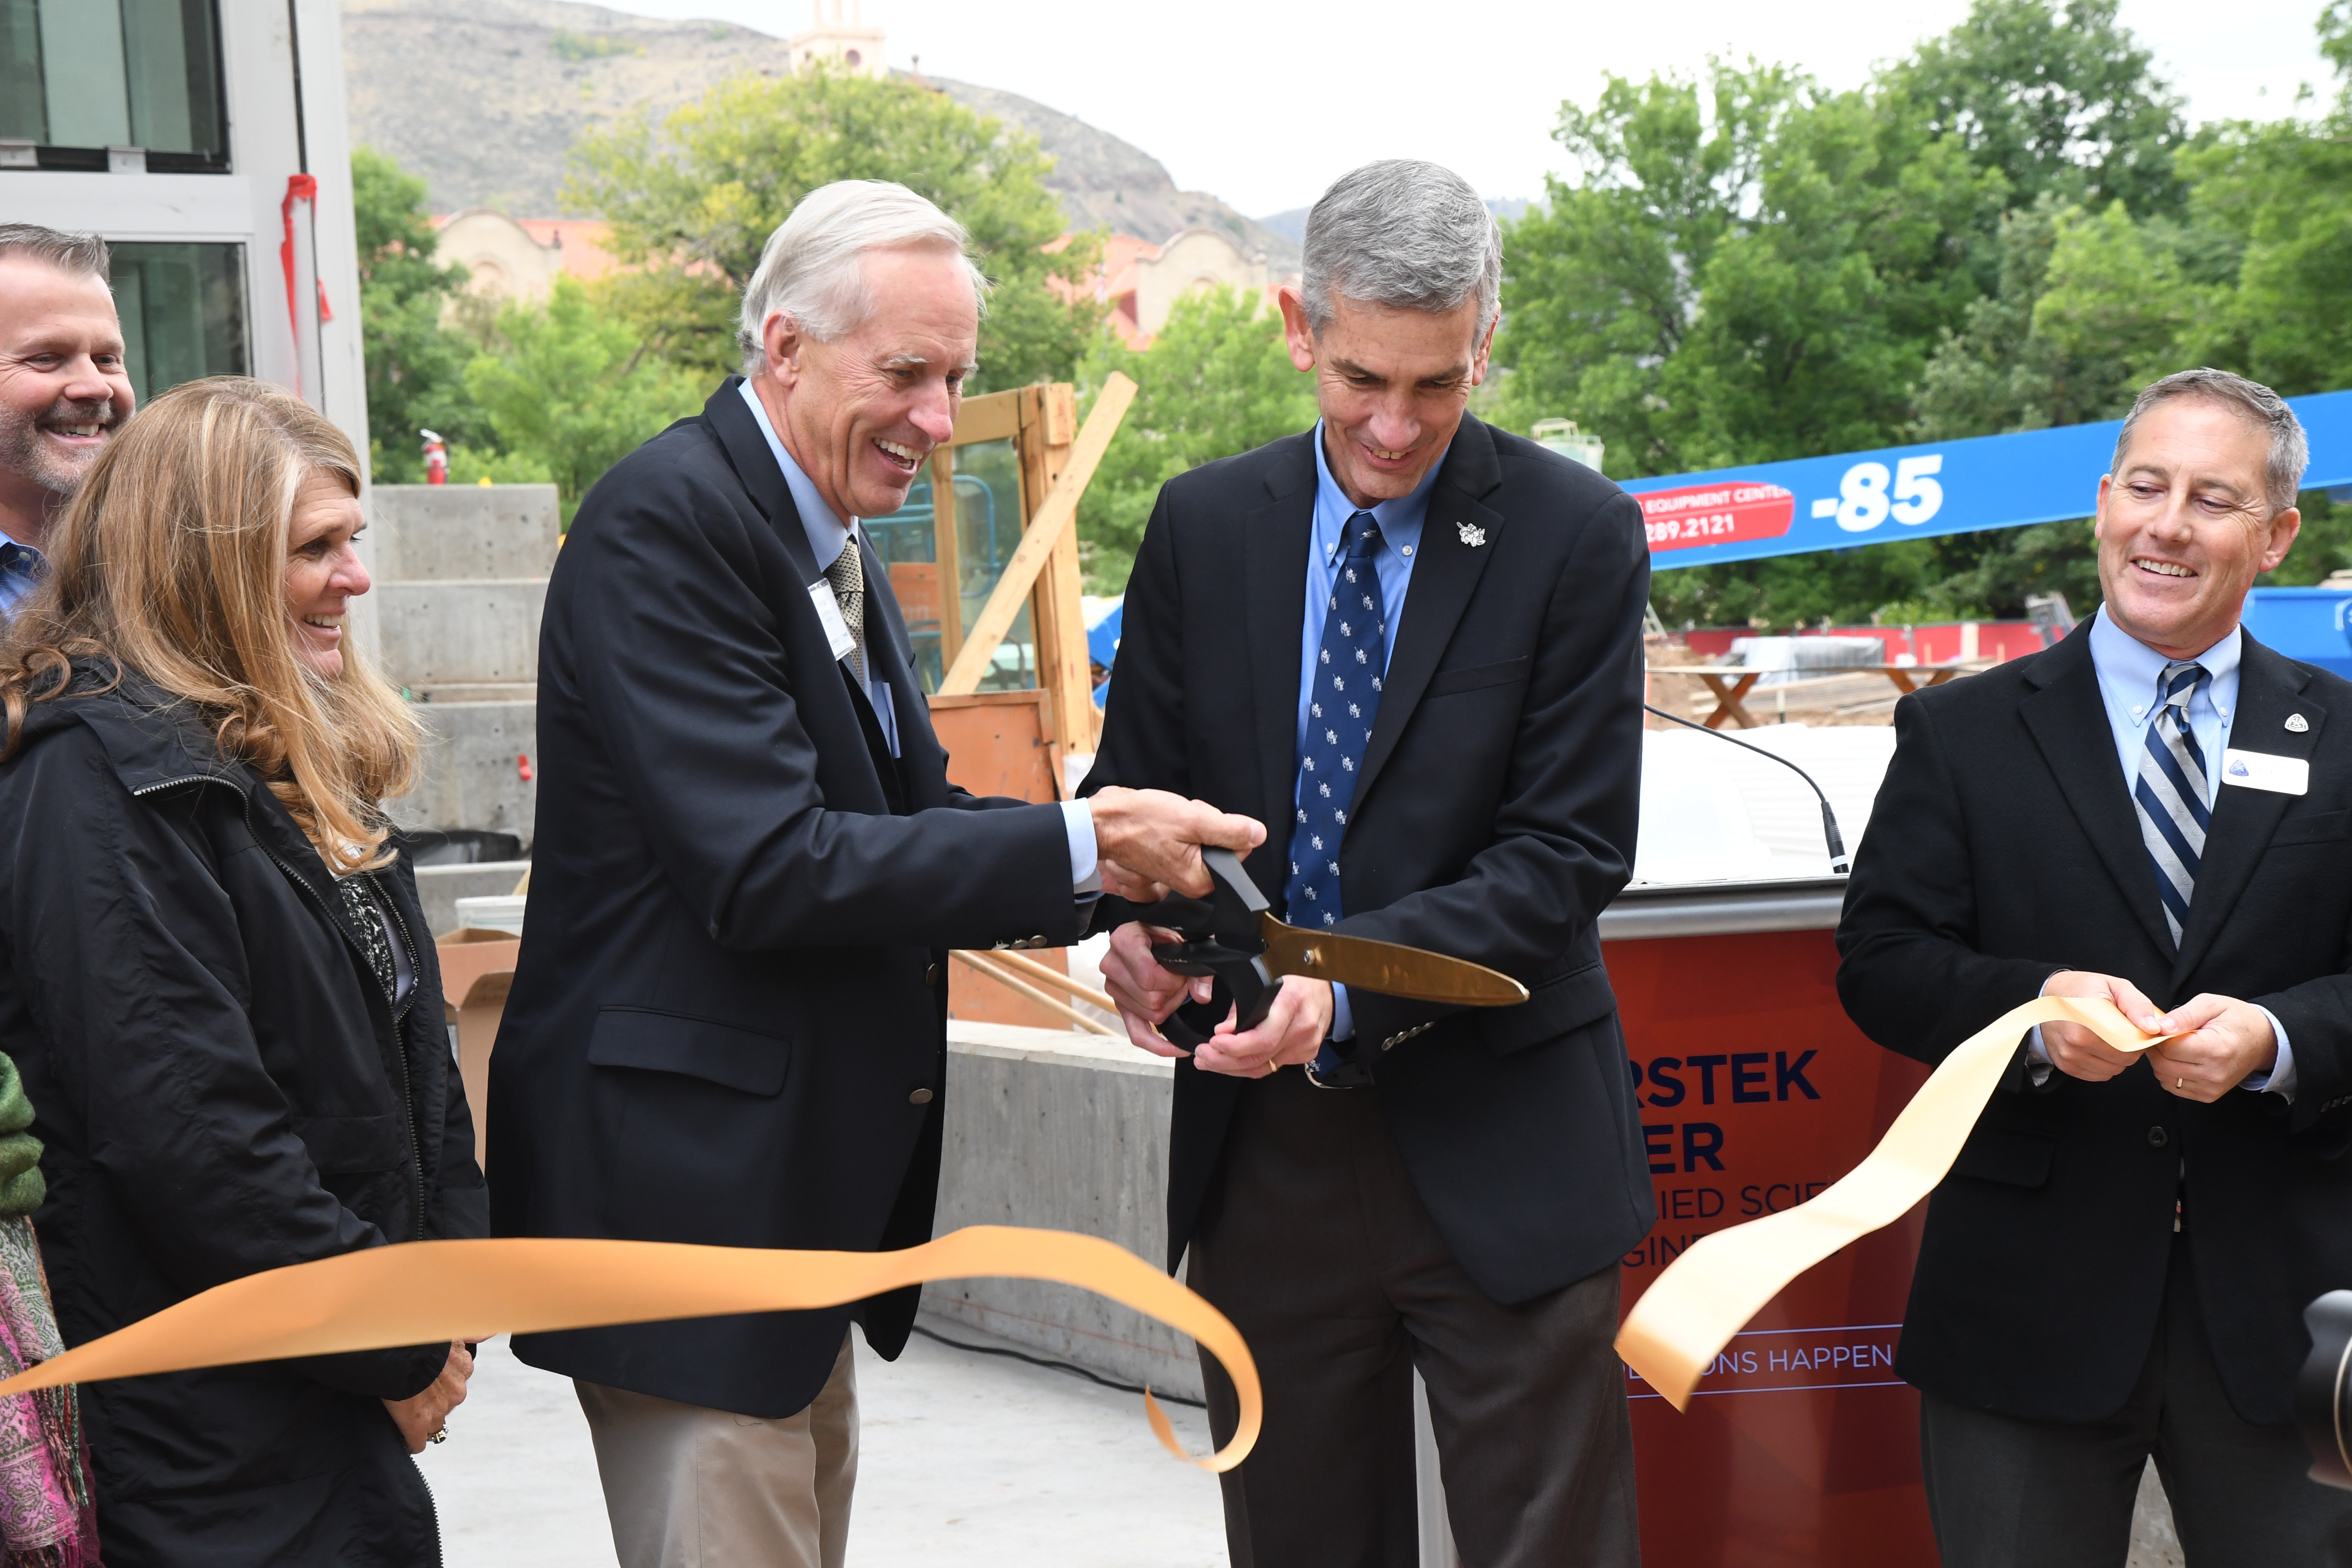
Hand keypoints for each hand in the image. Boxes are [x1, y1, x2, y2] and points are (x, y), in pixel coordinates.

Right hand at [384, 1341, 472, 1454]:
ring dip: (424, 1419)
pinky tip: (406, 1437)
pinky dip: (412, 1441)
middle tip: (417, 1395)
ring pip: (434, 1423)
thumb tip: (488, 1333)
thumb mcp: (451, 1332)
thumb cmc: (421, 1339)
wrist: (400, 1352)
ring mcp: (438, 1409)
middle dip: (435, 1402)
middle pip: (447, 1404)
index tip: (432, 1384)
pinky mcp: (418, 1424)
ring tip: (408, 1413)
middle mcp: (456, 1391)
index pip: (457, 1383)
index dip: (443, 1385)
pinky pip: (418, 1442)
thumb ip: (470, 1334)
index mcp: (463, 1367)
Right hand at [1086, 788, 1263, 899]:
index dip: (1223, 827)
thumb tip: (1258, 834)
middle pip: (1222, 844)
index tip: (1199, 822)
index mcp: (1200, 879)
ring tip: (1170, 819)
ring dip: (1194, 821)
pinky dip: (1183, 825)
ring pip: (1207, 838)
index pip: (1238, 850)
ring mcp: (1180, 871)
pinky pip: (1191, 837)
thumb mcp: (1192, 819)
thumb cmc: (1139, 821)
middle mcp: (1192, 881)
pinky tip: (1166, 822)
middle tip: (1181, 819)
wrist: (1104, 821)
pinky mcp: (1171, 859)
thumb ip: (1229, 829)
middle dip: (1207, 823)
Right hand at [1100, 921, 1213, 1057]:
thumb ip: (1197, 963)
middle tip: (1180, 978)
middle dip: (1174, 994)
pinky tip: (1177, 1048)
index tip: (1181, 970)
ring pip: (1150, 1016)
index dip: (1173, 980)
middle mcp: (1111, 964)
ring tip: (1172, 986)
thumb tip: (1201, 996)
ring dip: (1170, 1006)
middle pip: (1151, 1000)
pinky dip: (1157, 1045)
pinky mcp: (1120, 1005)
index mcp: (1124, 940)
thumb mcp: (1185, 937)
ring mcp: (1113, 988)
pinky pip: (1137, 1034)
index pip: (1149, 978)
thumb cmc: (1168, 931)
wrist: (1152, 931)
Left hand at [1191, 975, 1332, 1078]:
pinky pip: (1271, 1066)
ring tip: (1208, 1061)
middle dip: (1223, 1061)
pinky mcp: (1304, 1055)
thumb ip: (1242, 1007)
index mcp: (1291, 1002)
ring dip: (1231, 1067)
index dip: (1235, 1045)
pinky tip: (1231, 1061)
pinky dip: (1248, 1066)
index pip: (1263, 1037)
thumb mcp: (1266, 981)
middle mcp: (1301, 1027)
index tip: (1213, 1042)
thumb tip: (1221, 1032)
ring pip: (1262, 1067)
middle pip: (1259, 1057)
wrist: (1328, 992)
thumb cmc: (1295, 982)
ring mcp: (1305, 1045)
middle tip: (1201, 1056)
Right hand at [2039, 971, 2167, 1081]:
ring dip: (2119, 1058)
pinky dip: (2105, 1064)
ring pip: (2114, 1069)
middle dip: (2131, 1047)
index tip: (2137, 1026)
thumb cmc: (2084, 989)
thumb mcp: (2115, 986)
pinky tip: (2098, 1047)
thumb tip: (2155, 1029)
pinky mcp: (2066, 1066)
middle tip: (2122, 1030)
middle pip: (2125, 1058)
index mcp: (2089, 1017)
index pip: (2131, 1042)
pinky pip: (2100, 1075)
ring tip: (2109, 1038)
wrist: (2047, 997)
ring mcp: (2069, 1055)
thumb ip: (2137, 1006)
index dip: (2141, 1036)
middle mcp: (2075, 1040)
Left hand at [2149, 994, 2277, 1101]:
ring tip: (2174, 1046)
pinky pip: (2174, 1087)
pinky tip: (2180, 1059)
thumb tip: (2160, 1027)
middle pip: (2163, 1065)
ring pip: (2165, 1077)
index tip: (2160, 1027)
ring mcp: (2212, 1087)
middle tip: (2163, 1035)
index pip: (2169, 1048)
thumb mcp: (2212, 1004)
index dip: (2157, 1036)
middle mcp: (2214, 1074)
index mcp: (2216, 1049)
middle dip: (2156, 1049)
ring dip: (2161, 1061)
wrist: (2264, 1041)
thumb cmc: (2237, 1020)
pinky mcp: (2209, 1095)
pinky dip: (2170, 1073)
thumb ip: (2184, 1015)